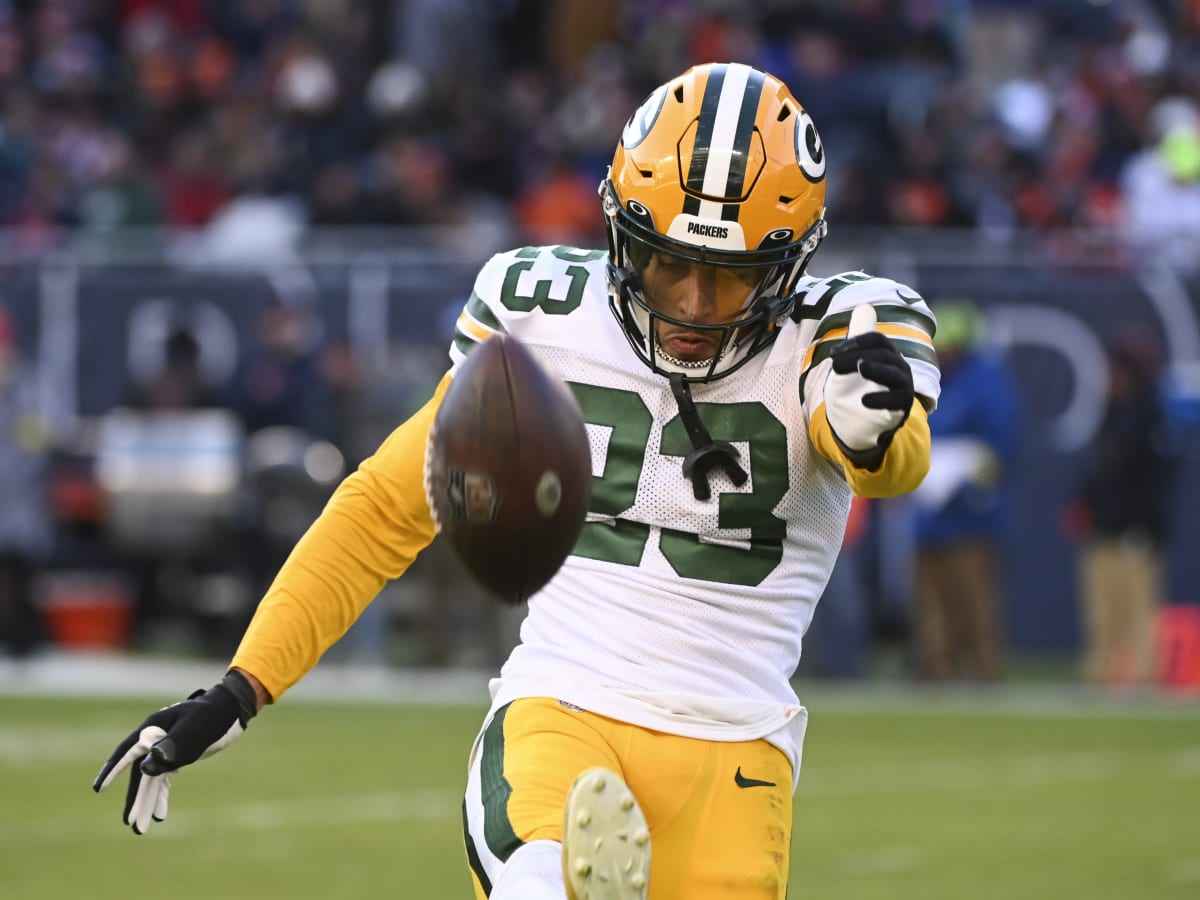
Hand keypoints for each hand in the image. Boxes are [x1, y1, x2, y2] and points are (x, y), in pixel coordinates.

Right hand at [93, 670, 257, 833]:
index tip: (98, 789)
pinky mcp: (176, 757)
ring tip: (141, 829)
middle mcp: (154, 740)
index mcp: (153, 729)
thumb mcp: (194, 730)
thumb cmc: (212, 715)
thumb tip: (147, 766)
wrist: (231, 709)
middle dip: (135, 799)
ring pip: (151, 779)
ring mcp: (164, 749)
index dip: (113, 771)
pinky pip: (163, 779)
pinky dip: (160, 796)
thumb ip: (172, 746)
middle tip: (130, 824)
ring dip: (146, 802)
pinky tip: (159, 814)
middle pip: (140, 773)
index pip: (127, 752)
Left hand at [824, 304, 914, 466]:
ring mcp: (904, 386)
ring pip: (894, 374)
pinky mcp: (903, 406)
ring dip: (876, 369)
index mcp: (886, 353)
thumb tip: (864, 307)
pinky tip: (864, 400)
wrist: (861, 422)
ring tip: (861, 367)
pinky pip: (897, 400)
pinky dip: (881, 399)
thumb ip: (858, 338)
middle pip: (883, 355)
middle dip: (857, 356)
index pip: (876, 340)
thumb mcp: (854, 362)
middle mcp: (898, 366)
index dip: (857, 342)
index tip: (834, 352)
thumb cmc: (858, 387)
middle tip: (835, 364)